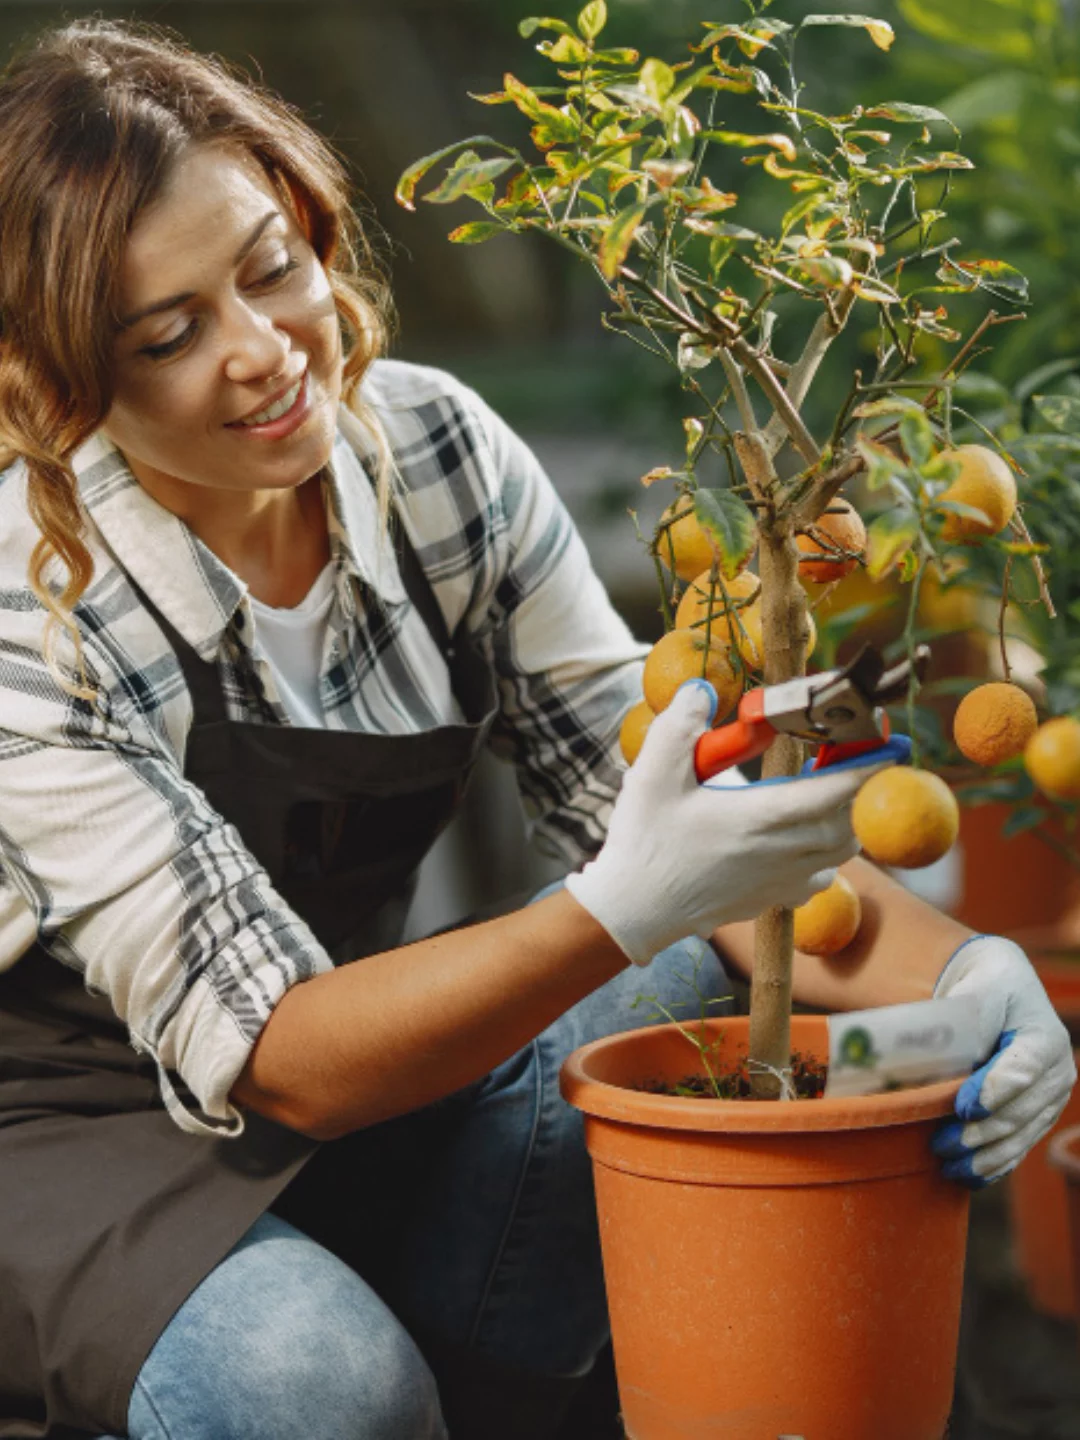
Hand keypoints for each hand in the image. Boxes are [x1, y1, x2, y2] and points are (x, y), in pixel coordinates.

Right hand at [565, 680, 895, 964]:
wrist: (635, 909)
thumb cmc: (645, 841)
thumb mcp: (652, 773)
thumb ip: (680, 725)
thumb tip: (702, 689)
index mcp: (761, 816)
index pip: (836, 790)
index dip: (870, 764)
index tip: (892, 742)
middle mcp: (783, 851)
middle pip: (850, 818)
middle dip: (857, 785)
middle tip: (844, 753)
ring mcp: (783, 880)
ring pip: (841, 848)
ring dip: (844, 817)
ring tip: (824, 789)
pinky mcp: (775, 899)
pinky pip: (822, 875)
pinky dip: (825, 853)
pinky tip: (799, 837)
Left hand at [931, 935, 1076, 1185]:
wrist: (1002, 990)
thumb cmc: (985, 989)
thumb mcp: (977, 992)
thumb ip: (964, 1021)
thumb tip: (931, 1056)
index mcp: (1045, 1038)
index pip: (1023, 1070)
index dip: (994, 1092)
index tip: (964, 1108)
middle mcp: (1057, 1072)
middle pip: (1020, 1111)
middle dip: (980, 1132)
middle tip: (940, 1144)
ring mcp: (1051, 1098)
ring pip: (1020, 1136)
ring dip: (984, 1155)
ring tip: (947, 1165)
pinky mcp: (1038, 1116)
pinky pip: (1020, 1145)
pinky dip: (994, 1163)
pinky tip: (968, 1177)